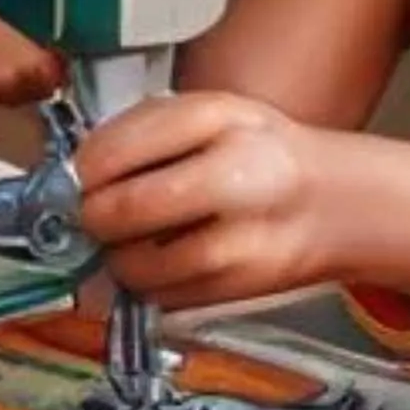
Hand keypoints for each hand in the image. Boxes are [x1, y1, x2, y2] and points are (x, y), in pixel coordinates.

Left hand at [75, 91, 345, 311]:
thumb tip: (76, 172)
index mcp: (223, 120)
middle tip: (89, 213)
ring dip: (115, 256)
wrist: (333, 205)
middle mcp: (237, 180)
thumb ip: (146, 131)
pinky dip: (145, 283)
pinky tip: (158, 259)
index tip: (75, 176)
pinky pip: (162, 296)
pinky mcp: (239, 292)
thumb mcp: (213, 113)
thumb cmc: (259, 151)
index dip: (84, 169)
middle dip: (93, 216)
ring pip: (141, 265)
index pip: (124, 148)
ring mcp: (242, 243)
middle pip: (130, 209)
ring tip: (123, 239)